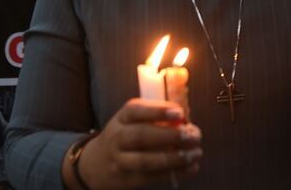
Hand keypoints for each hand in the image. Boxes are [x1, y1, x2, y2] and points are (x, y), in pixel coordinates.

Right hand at [73, 99, 201, 189]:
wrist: (96, 164)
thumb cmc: (125, 136)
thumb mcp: (132, 121)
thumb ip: (156, 118)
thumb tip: (186, 121)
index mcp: (122, 118)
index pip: (136, 110)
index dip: (158, 111)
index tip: (179, 113)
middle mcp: (118, 138)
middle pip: (140, 136)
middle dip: (169, 136)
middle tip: (192, 135)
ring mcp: (120, 161)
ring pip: (145, 161)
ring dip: (174, 158)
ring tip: (195, 153)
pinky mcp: (128, 180)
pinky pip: (152, 177)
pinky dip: (175, 172)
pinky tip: (191, 167)